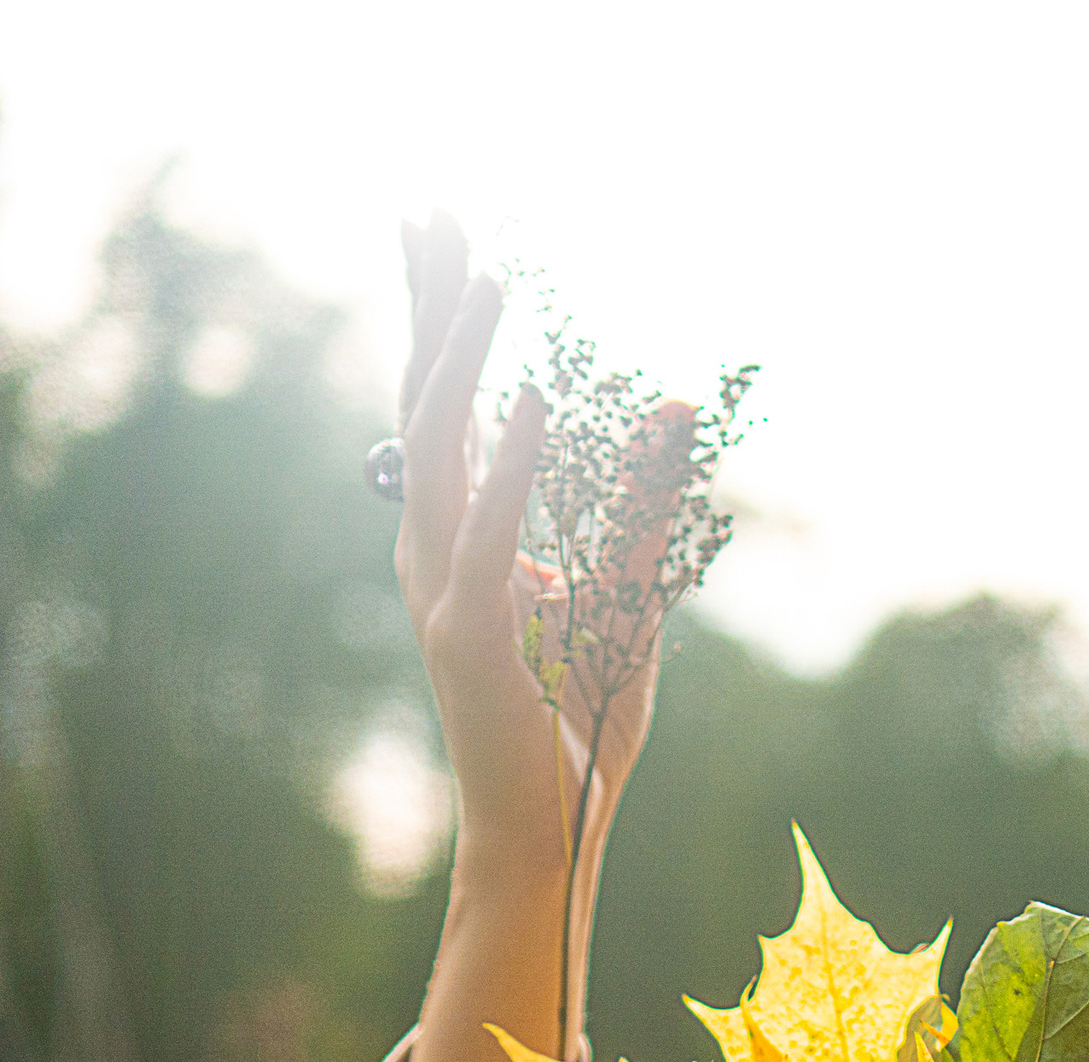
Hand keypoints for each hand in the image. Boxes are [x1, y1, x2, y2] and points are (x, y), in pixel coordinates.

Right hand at [395, 213, 662, 877]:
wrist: (548, 825)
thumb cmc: (577, 720)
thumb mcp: (626, 595)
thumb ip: (640, 506)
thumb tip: (667, 414)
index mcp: (459, 534)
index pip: (441, 402)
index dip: (437, 314)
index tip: (442, 228)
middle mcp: (433, 547)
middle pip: (420, 399)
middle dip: (427, 303)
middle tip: (429, 208)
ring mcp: (442, 587)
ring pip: (436, 447)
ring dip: (458, 357)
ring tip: (486, 276)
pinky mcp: (467, 633)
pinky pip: (486, 533)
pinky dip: (505, 465)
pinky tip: (527, 399)